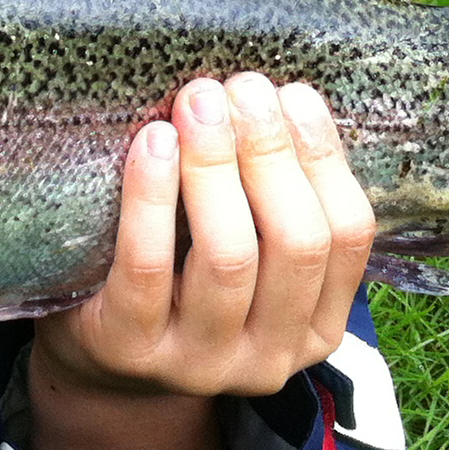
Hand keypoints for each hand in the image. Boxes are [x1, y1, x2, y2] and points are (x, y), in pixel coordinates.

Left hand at [36, 74, 374, 397]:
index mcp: (316, 326)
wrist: (99, 362)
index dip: (323, 157)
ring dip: (215, 164)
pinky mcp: (133, 349)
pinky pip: (150, 265)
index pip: (349, 237)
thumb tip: (275, 95)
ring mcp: (203, 362)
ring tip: (198, 101)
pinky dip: (153, 194)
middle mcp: (271, 356)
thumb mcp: (245, 252)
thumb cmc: (181, 280)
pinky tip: (153, 142)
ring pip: (229, 255)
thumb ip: (268, 198)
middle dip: (271, 152)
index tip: (292, 92)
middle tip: (241, 86)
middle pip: (296, 242)